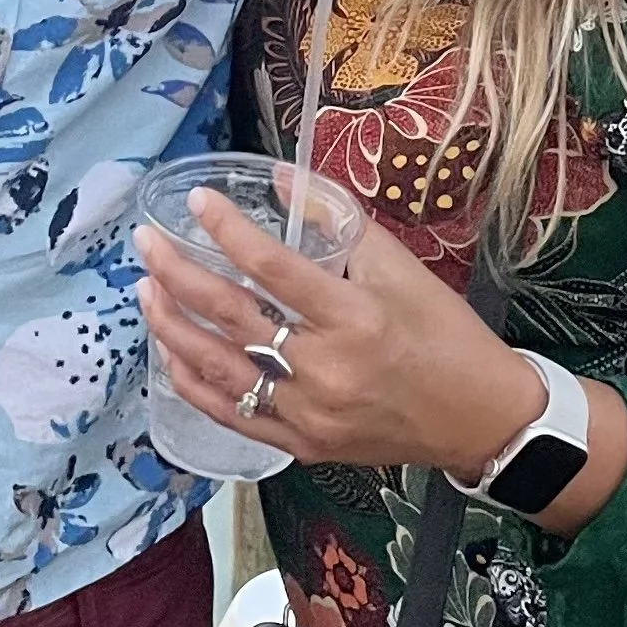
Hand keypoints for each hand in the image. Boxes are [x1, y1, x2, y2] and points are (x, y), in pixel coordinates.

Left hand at [134, 200, 541, 474]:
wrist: (481, 418)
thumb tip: (280, 179)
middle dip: (178, 275)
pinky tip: (170, 351)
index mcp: (355, 317)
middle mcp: (326, 370)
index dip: (227, 230)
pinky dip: (194, 383)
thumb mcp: (402, 268)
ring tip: (146, 289)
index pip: (272, 267)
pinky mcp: (303, 447)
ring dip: (173, 326)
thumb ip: (338, 221)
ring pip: (219, 370)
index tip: (196, 201)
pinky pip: (232, 416)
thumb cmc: (445, 334)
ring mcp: (310, 416)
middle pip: (231, 317)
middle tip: (144, 242)